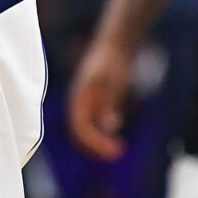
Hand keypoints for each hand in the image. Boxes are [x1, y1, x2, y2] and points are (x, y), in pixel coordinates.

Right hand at [68, 35, 136, 160]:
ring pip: (90, 128)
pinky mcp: (100, 100)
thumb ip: (107, 103)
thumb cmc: (112, 61)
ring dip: (100, 140)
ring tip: (118, 148)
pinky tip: (116, 126)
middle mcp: (80, 102)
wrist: (117, 43)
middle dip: (96, 145)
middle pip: (82, 132)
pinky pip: (98, 120)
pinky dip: (105, 129)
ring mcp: (89, 101)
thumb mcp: (110, 82)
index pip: (80, 128)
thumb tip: (108, 126)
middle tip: (117, 153)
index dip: (93, 142)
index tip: (112, 150)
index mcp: (78, 98)